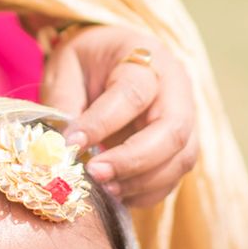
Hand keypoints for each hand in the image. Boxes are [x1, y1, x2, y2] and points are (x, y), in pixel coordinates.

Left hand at [41, 25, 197, 207]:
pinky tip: (116, 193)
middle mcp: (175, 87)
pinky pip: (174, 176)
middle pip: (172, 131)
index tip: (71, 144)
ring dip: (142, 182)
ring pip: (180, 158)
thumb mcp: (66, 67)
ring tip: (103, 189)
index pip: (133, 93)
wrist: (112, 56)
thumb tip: (61, 147)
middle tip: (94, 174)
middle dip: (133, 160)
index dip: (102, 123)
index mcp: (143, 57)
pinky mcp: (182, 145)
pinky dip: (147, 192)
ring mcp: (185, 117)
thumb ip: (64, 102)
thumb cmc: (87, 60)